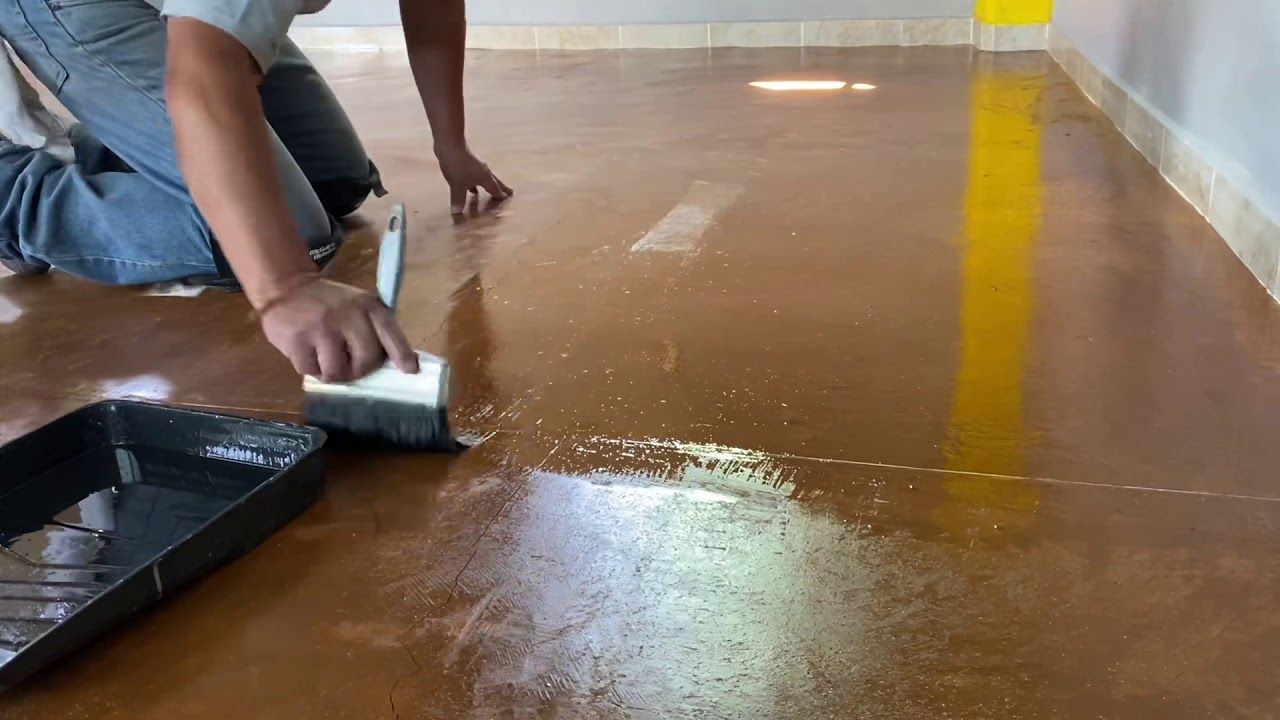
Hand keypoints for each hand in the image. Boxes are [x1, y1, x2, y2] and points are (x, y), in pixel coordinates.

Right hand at [258, 278, 419, 381]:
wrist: (285, 287)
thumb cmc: (327, 303)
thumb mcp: (356, 305)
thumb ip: (372, 329)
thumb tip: (392, 364)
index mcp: (367, 306)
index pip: (391, 333)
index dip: (402, 354)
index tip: (410, 370)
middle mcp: (348, 316)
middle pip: (366, 361)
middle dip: (358, 371)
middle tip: (349, 367)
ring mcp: (321, 329)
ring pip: (337, 372)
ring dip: (332, 373)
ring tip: (324, 359)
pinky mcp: (297, 341)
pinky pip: (310, 371)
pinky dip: (310, 368)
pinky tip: (307, 353)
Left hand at [435, 143, 511, 213]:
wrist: (449, 145)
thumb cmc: (457, 166)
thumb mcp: (457, 186)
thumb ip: (458, 199)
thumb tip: (457, 213)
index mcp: (485, 178)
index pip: (495, 189)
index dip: (500, 195)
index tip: (507, 199)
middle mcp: (483, 172)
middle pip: (495, 182)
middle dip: (501, 188)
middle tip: (510, 192)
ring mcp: (475, 167)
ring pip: (484, 179)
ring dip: (488, 186)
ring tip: (490, 193)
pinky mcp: (467, 164)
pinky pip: (474, 177)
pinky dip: (475, 184)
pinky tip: (471, 189)